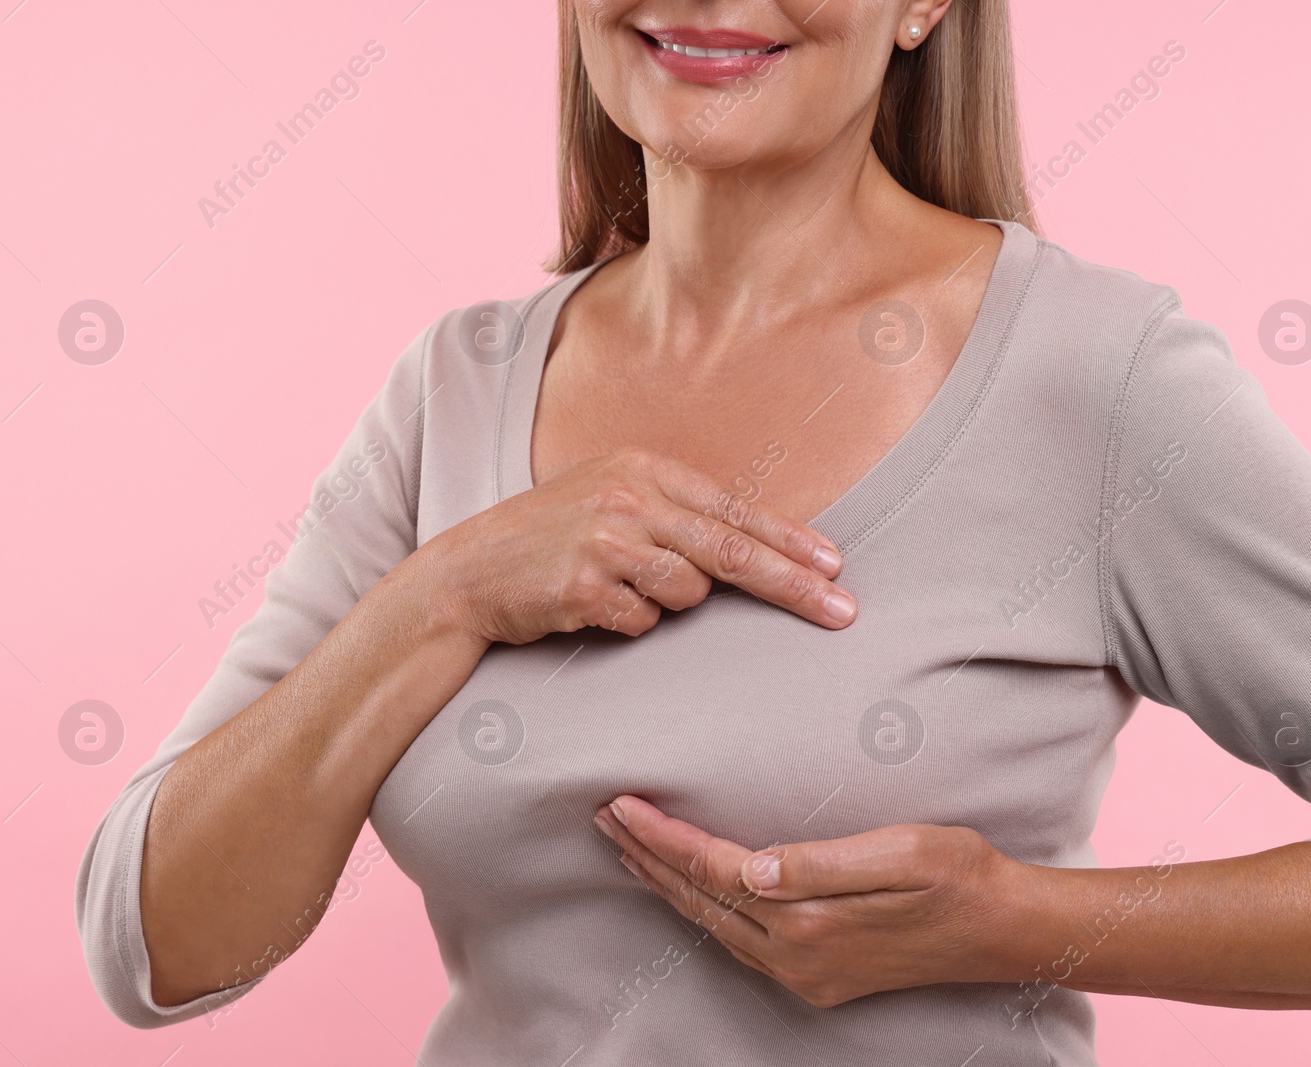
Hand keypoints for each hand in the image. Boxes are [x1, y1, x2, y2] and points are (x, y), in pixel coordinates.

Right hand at [420, 447, 856, 644]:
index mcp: (642, 469)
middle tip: (843, 612)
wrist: (468, 572)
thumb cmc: (549, 539)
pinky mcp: (583, 586)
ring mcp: (604, 541)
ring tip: (620, 589)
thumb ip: (673, 513)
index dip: (790, 541)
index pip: (735, 510)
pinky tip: (592, 607)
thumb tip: (753, 546)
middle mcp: (628, 498)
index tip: (835, 566)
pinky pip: (642, 623)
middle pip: (732, 552)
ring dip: (666, 606)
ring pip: (687, 595)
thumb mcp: (611, 501)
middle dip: (794, 586)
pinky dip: (628, 624)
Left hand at [593, 795, 1026, 1007]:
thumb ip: (822, 863)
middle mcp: (796, 957)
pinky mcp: (816, 976)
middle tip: (605, 816)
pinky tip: (691, 889)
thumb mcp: (901, 852)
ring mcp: (803, 974)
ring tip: (630, 847)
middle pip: (700, 901)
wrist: (1004, 930)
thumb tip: (752, 867)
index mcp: (809, 921)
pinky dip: (702, 908)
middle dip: (648, 857)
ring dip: (667, 884)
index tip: (623, 801)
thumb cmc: (959, 876)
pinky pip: (738, 940)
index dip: (663, 836)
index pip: (712, 871)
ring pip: (712, 924)